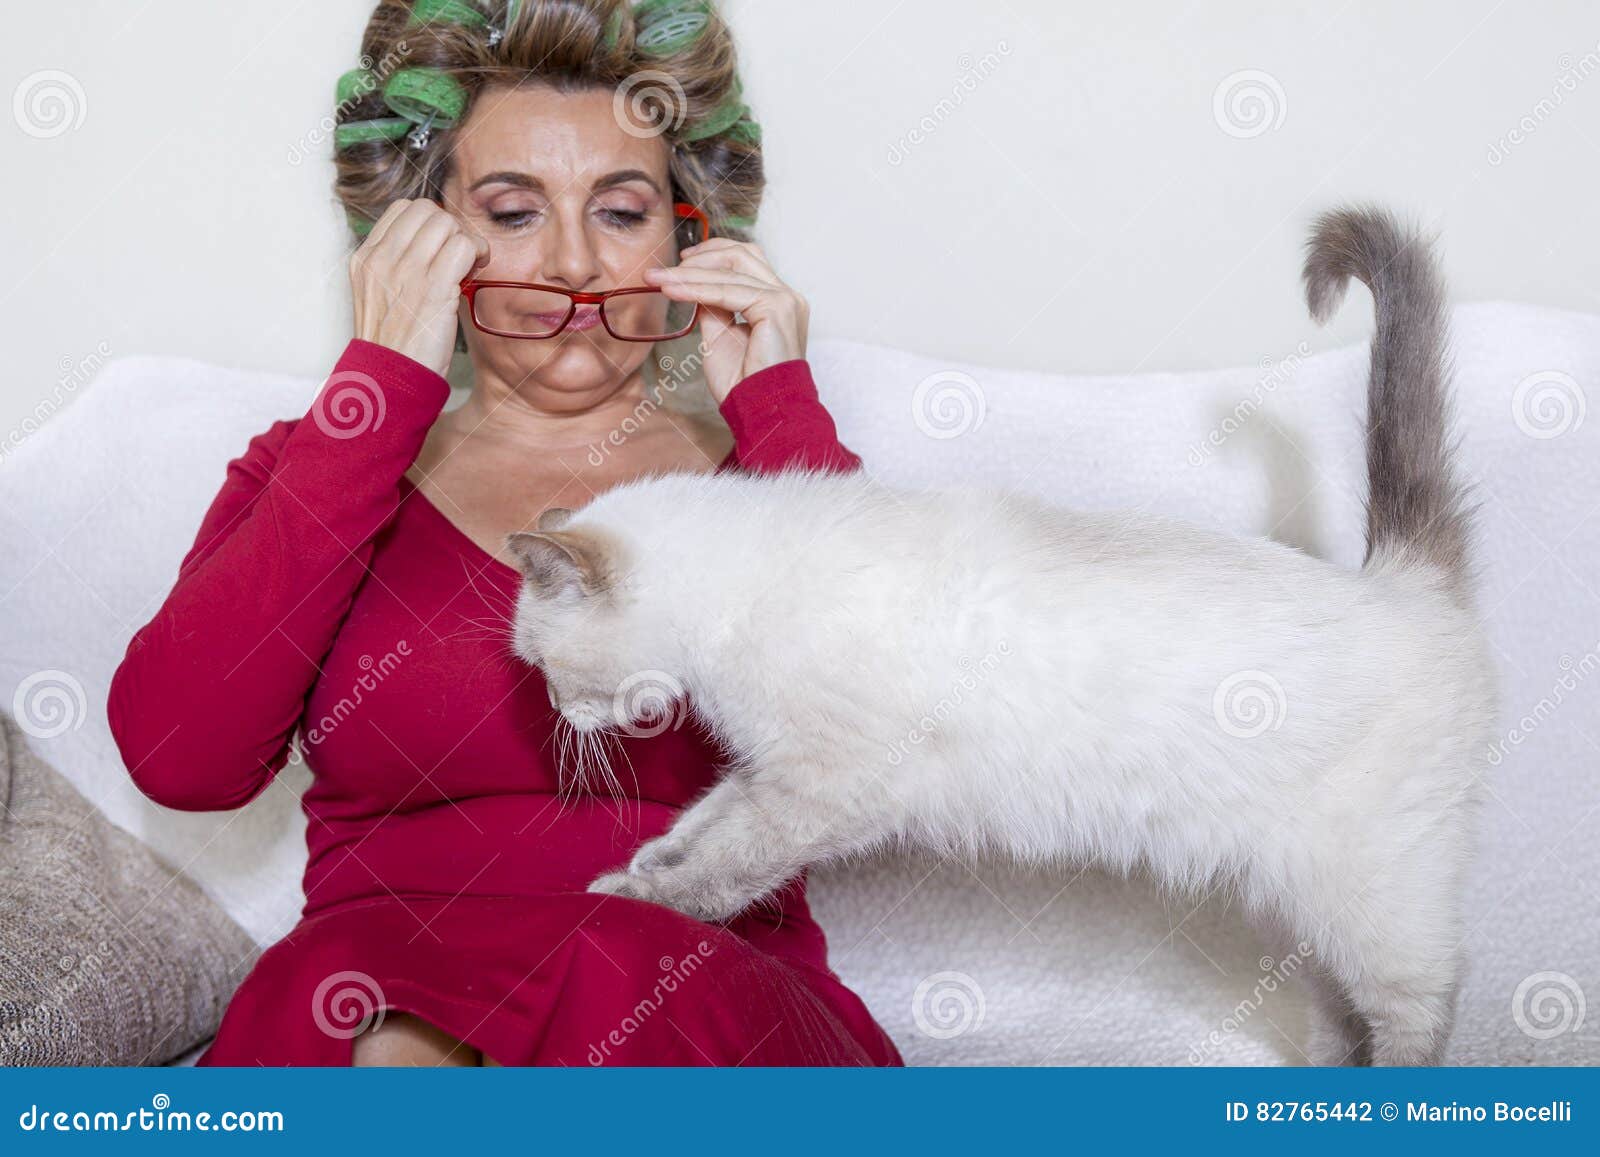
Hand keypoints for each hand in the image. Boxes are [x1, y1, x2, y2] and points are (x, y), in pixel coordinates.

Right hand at [349, 199, 488, 377]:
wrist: (388, 380)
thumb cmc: (394, 345)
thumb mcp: (380, 296)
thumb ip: (398, 266)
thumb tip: (435, 245)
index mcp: (366, 258)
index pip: (403, 210)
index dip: (431, 222)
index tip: (443, 247)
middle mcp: (381, 259)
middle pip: (427, 210)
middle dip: (452, 228)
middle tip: (462, 257)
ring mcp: (406, 272)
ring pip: (447, 223)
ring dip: (467, 241)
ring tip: (470, 266)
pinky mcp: (432, 288)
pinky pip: (463, 246)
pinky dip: (477, 254)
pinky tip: (475, 274)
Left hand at [643, 239, 808, 403]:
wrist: (762, 411)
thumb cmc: (744, 384)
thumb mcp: (720, 336)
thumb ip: (713, 308)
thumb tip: (694, 285)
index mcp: (777, 302)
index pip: (745, 262)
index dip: (711, 256)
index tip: (680, 264)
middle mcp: (786, 296)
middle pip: (741, 254)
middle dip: (700, 257)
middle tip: (666, 270)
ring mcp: (784, 300)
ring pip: (731, 270)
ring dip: (690, 273)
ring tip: (659, 280)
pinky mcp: (776, 308)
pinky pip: (728, 291)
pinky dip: (696, 289)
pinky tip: (672, 291)